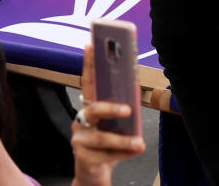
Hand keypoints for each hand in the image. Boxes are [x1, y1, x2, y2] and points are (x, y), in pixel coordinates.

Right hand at [71, 45, 144, 185]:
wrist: (93, 175)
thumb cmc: (105, 145)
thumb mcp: (113, 126)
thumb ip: (119, 113)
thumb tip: (133, 101)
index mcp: (88, 107)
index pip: (88, 83)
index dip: (88, 64)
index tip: (91, 46)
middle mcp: (81, 120)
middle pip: (93, 109)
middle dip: (111, 108)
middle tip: (128, 110)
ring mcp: (79, 139)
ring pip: (102, 137)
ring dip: (123, 140)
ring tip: (138, 142)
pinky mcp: (83, 158)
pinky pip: (106, 155)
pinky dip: (124, 154)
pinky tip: (135, 151)